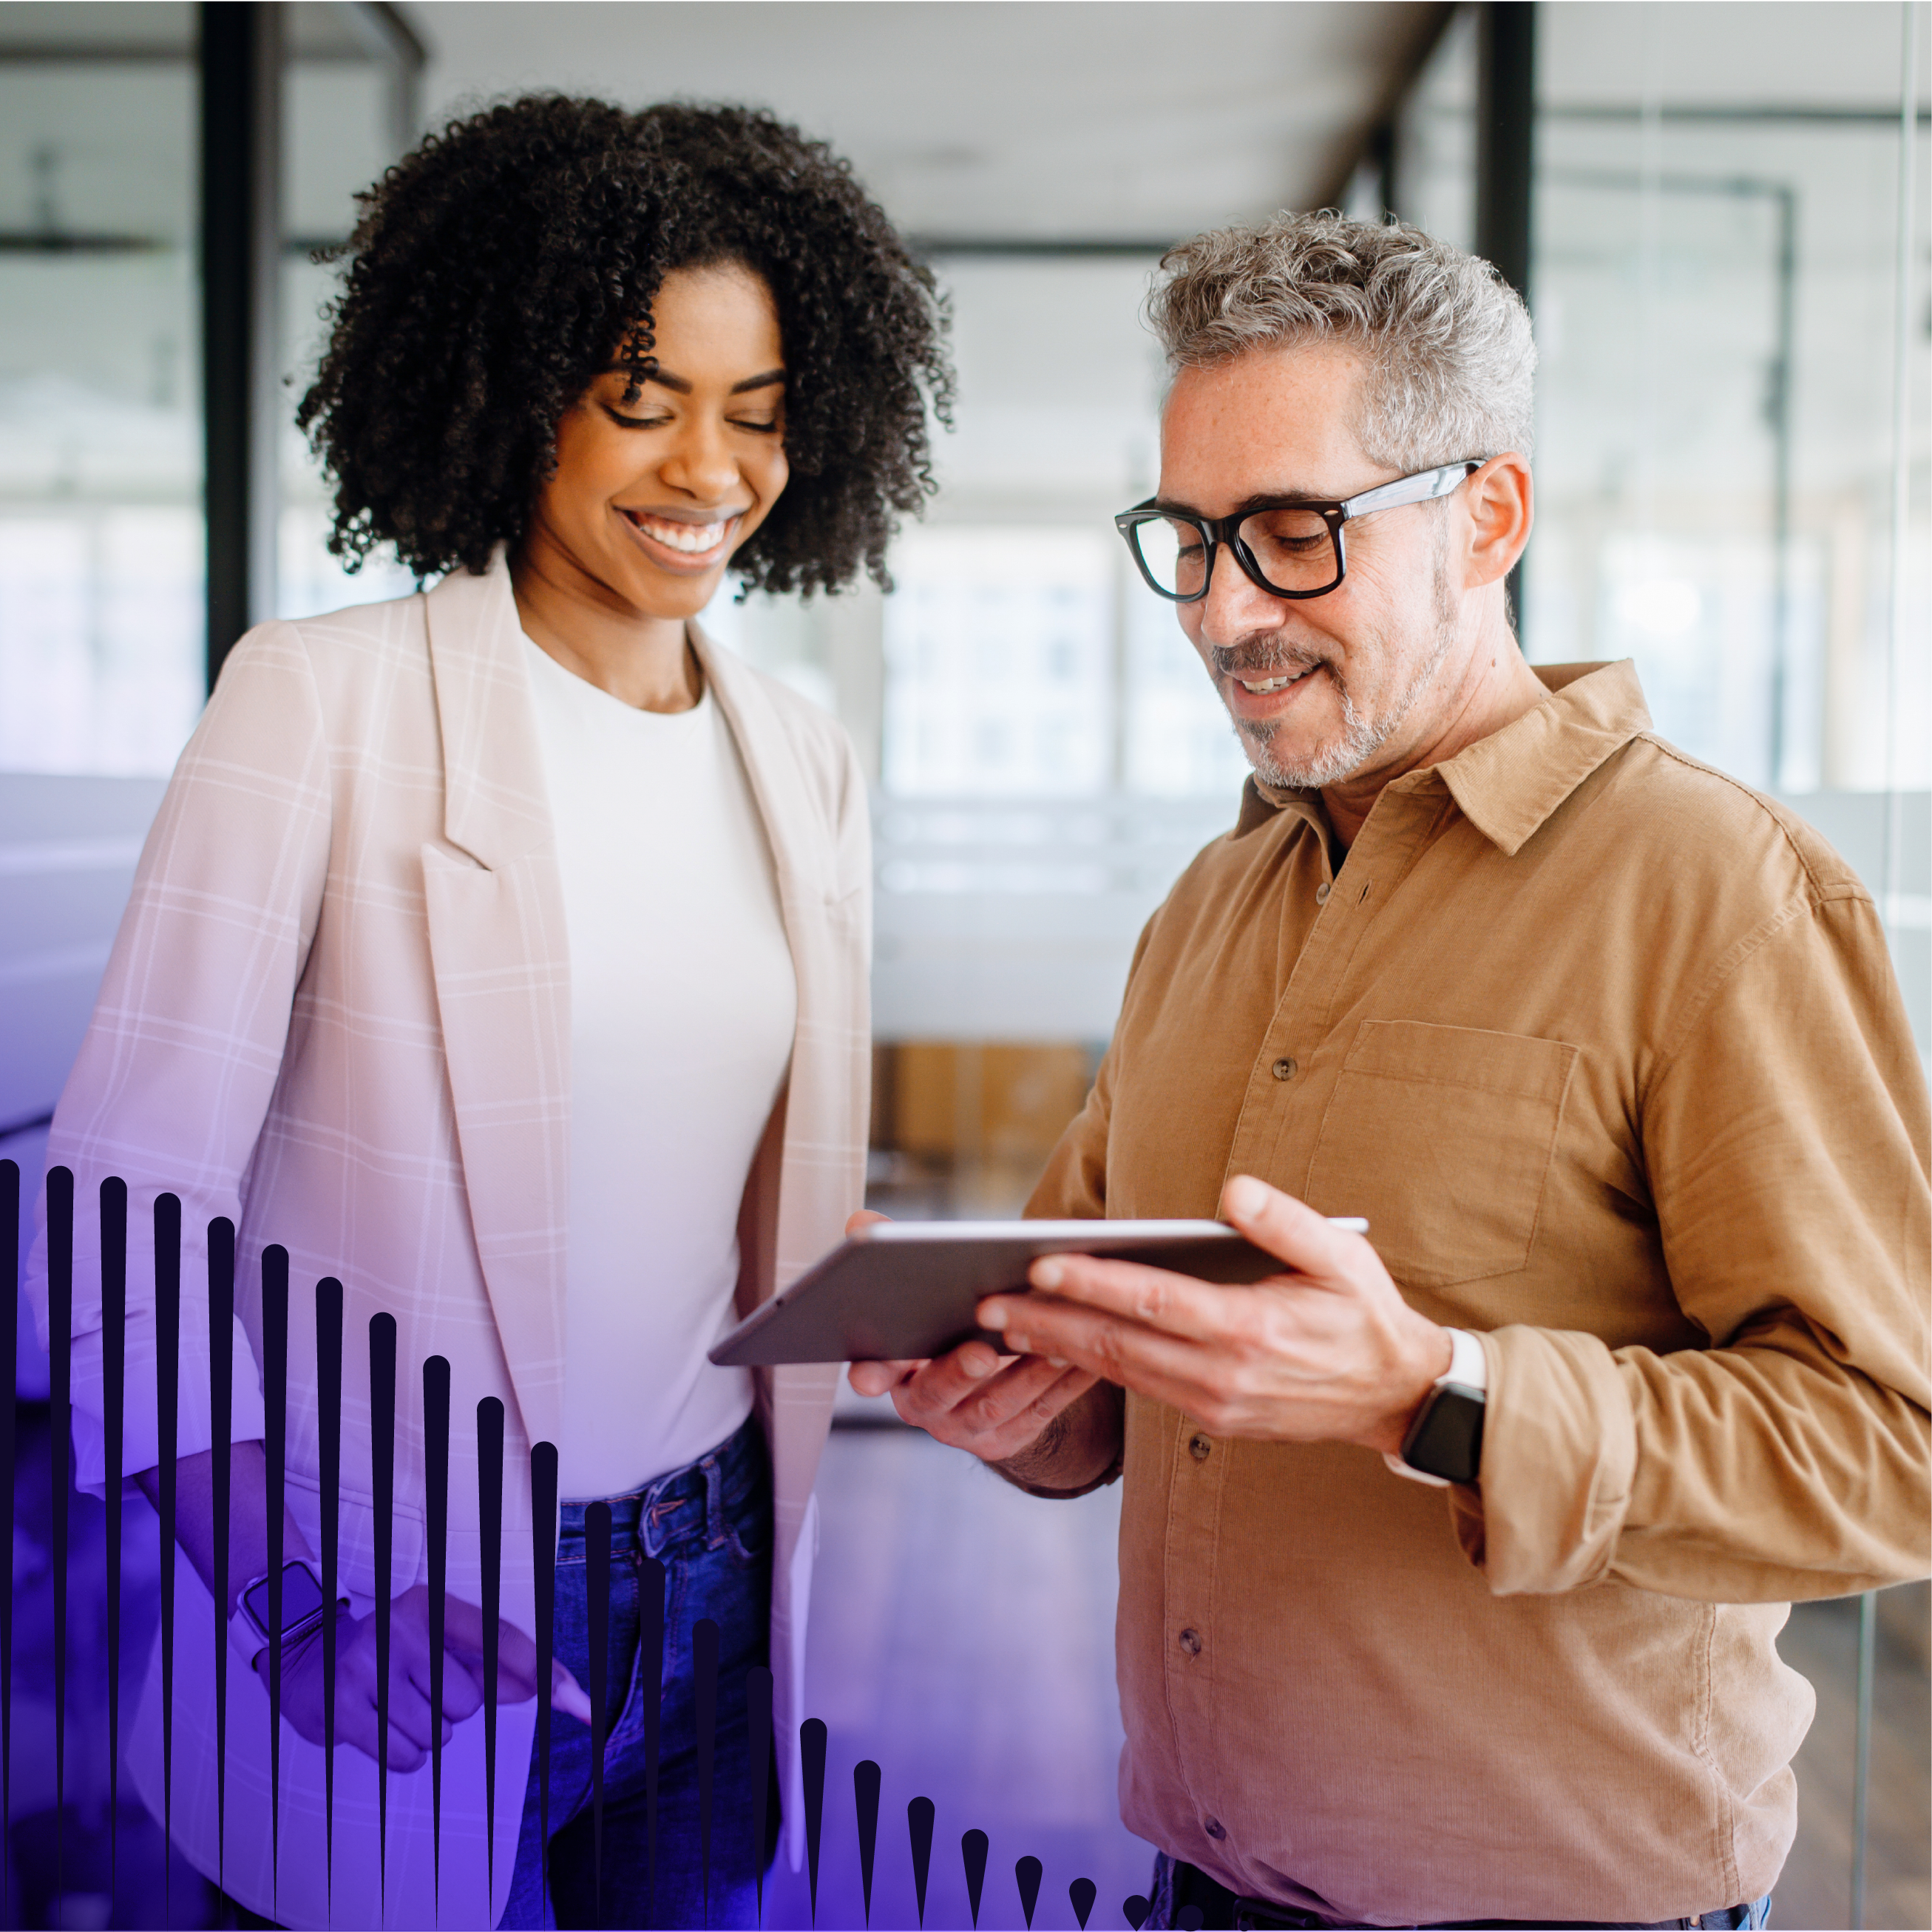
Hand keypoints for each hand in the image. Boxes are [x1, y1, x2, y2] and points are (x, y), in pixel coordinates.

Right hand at [255, 1583, 593, 1771]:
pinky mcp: (342, 1707)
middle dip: (451, 1709)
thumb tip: (543, 1688)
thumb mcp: (437, 1643)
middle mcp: (402, 1627)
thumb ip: (490, 1663)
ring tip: (394, 1705)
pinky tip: (378, 1725)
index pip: (500, 1640)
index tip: (580, 1702)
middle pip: (469, 1702)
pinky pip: (404, 1756)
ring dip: (423, 1733)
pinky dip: (401, 1754)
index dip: (543, 1671)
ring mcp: (368, 1665)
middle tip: (416, 1690)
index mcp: (431, 1605)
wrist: (304, 1654)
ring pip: (437, 1734)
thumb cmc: (389, 1652)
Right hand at [842, 1209, 1102, 1466]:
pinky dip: (1064, 1385)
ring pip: (997, 1402)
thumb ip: (893, 1261)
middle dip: (958, 1371)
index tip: (870, 1373)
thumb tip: (861, 1222)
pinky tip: (1088, 1356)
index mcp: (893, 1371)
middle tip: (982, 1350)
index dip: (871, 1372)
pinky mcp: (1011, 1436)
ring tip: (1055, 1342)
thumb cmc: (945, 1329)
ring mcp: (968, 1427)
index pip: (873, 1372)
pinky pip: (1041, 1411)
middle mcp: (926, 1405)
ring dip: (1026, 1373)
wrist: (983, 1390)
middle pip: (938, 1391)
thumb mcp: (916, 1299)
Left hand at [976, 1175, 1452, 1457]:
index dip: (1092, 1283)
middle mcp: (1223, 1373)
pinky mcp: (1212, 1417)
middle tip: (985, 1303)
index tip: (1039, 1266)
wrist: (1395, 1396)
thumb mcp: (1343, 1255)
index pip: (1153, 1302)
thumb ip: (1286, 1222)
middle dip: (1047, 1322)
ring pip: (1120, 1371)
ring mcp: (1215, 1402)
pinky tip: (1059, 1346)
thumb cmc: (1364, 1313)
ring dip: (1059, 1348)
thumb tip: (1231, 1192)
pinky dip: (1094, 1367)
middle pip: (1118, 1344)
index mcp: (1251, 1328)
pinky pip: (1140, 1388)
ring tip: (1003, 1325)